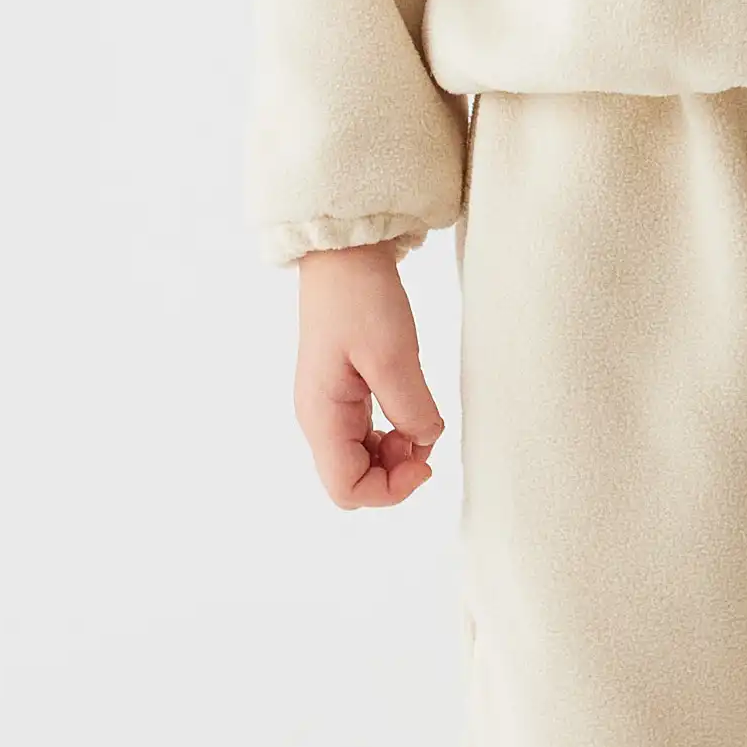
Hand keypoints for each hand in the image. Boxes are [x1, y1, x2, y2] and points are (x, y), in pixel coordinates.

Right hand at [294, 244, 444, 508]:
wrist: (344, 256)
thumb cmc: (361, 299)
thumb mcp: (392, 355)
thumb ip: (411, 408)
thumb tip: (425, 442)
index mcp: (321, 417)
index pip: (347, 490)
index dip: (391, 490)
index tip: (426, 460)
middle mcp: (320, 420)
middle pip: (354, 481)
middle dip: (396, 473)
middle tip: (425, 436)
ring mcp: (331, 408)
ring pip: (363, 461)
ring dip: (398, 454)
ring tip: (422, 419)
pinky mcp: (346, 394)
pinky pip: (369, 435)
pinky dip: (395, 434)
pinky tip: (413, 409)